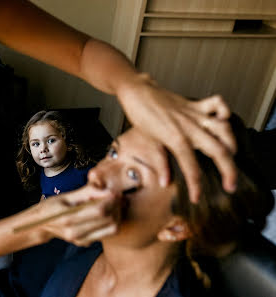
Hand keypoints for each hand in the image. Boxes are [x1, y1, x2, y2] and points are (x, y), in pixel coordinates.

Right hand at [34, 185, 119, 245]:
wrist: (41, 226)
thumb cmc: (52, 207)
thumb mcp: (66, 196)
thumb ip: (86, 192)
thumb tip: (105, 188)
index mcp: (68, 218)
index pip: (100, 210)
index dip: (111, 200)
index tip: (115, 191)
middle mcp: (75, 233)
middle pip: (109, 220)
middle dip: (117, 206)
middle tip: (118, 196)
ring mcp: (81, 240)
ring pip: (112, 228)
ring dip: (118, 214)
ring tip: (116, 204)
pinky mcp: (85, 243)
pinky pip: (107, 233)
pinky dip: (112, 222)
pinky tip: (109, 212)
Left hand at [118, 74, 236, 201]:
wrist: (137, 92)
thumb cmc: (140, 117)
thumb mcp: (148, 142)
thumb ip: (160, 163)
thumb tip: (165, 183)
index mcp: (176, 139)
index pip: (192, 168)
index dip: (196, 186)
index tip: (197, 198)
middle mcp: (189, 127)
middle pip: (218, 150)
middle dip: (228, 171)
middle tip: (230, 186)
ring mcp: (194, 114)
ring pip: (223, 128)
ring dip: (231, 143)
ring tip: (232, 155)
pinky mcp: (195, 104)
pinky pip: (217, 103)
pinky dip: (225, 110)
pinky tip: (224, 120)